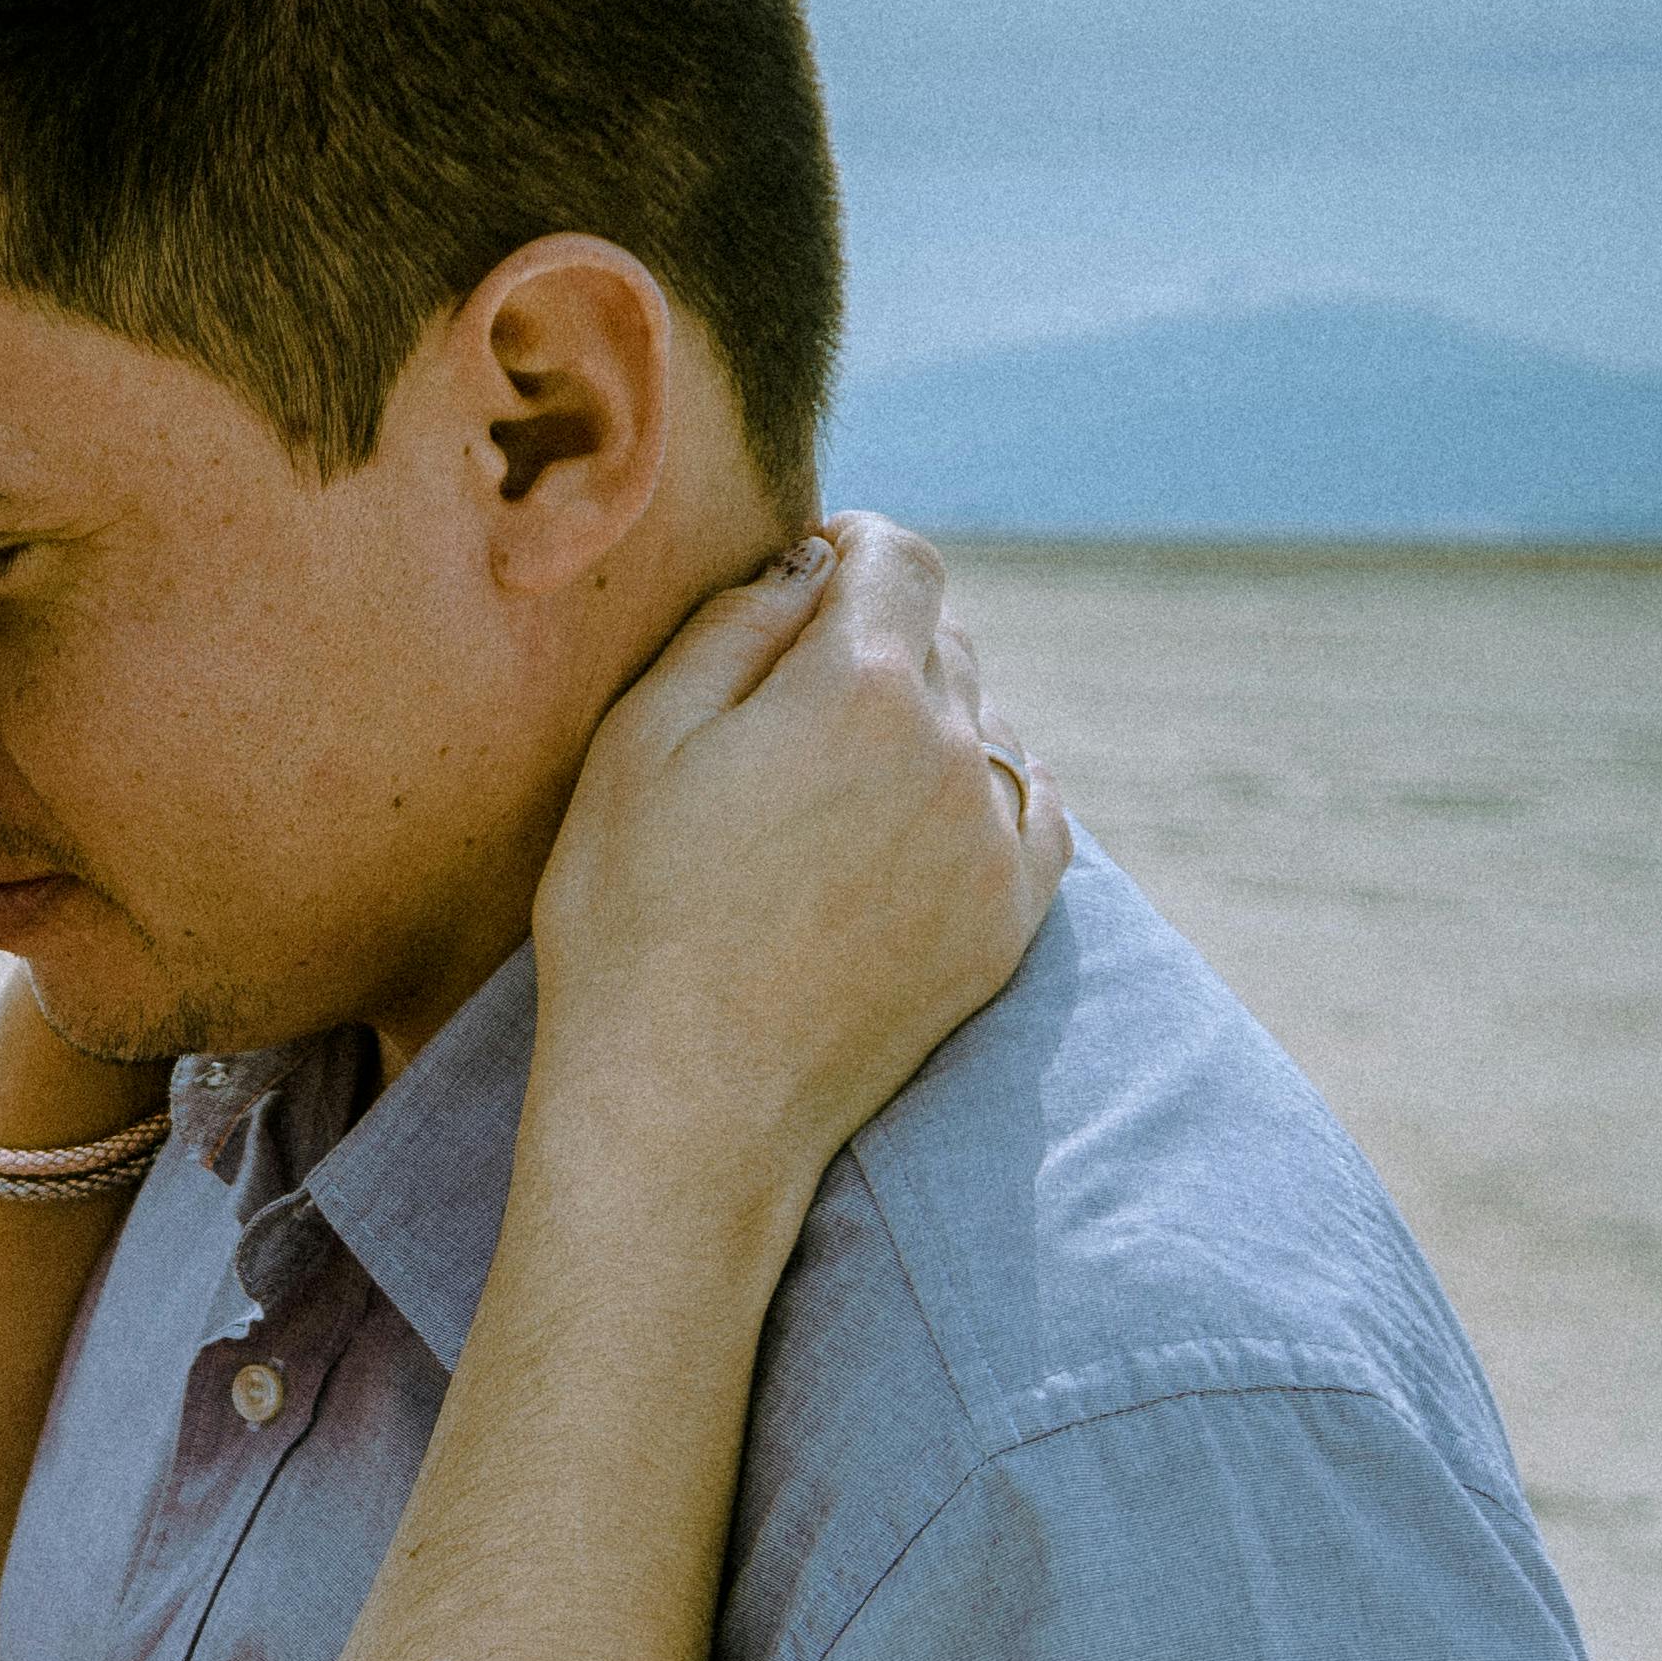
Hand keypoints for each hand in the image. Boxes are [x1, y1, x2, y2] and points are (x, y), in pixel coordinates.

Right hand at [527, 511, 1063, 1188]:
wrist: (686, 1108)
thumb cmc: (631, 922)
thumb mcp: (637, 742)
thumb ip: (731, 624)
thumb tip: (808, 564)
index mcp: (859, 686)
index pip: (898, 557)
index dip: (847, 553)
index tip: (802, 585)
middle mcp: (953, 748)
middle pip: (940, 637)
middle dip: (875, 643)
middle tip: (790, 706)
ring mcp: (991, 838)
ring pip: (984, 720)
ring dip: (925, 722)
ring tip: (836, 788)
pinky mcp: (1009, 918)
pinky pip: (1030, 807)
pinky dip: (983, 793)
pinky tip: (920, 821)